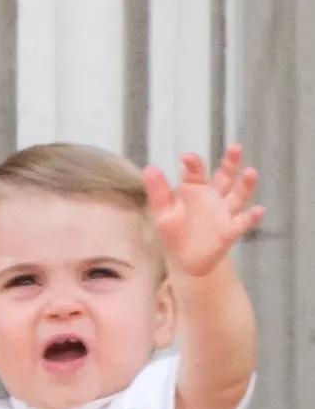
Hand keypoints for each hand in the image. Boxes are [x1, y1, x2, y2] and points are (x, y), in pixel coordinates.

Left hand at [145, 143, 263, 276]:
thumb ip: (158, 192)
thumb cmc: (174, 233)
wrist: (185, 261)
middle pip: (225, 176)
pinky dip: (252, 217)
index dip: (193, 163)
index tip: (187, 157)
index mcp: (194, 189)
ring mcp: (224, 213)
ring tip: (250, 172)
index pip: (195, 172)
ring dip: (245, 184)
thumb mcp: (162, 213)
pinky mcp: (231, 230)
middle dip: (230, 162)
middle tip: (235, 147)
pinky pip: (243, 222)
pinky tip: (259, 210)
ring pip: (238, 195)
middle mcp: (213, 197)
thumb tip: (150, 168)